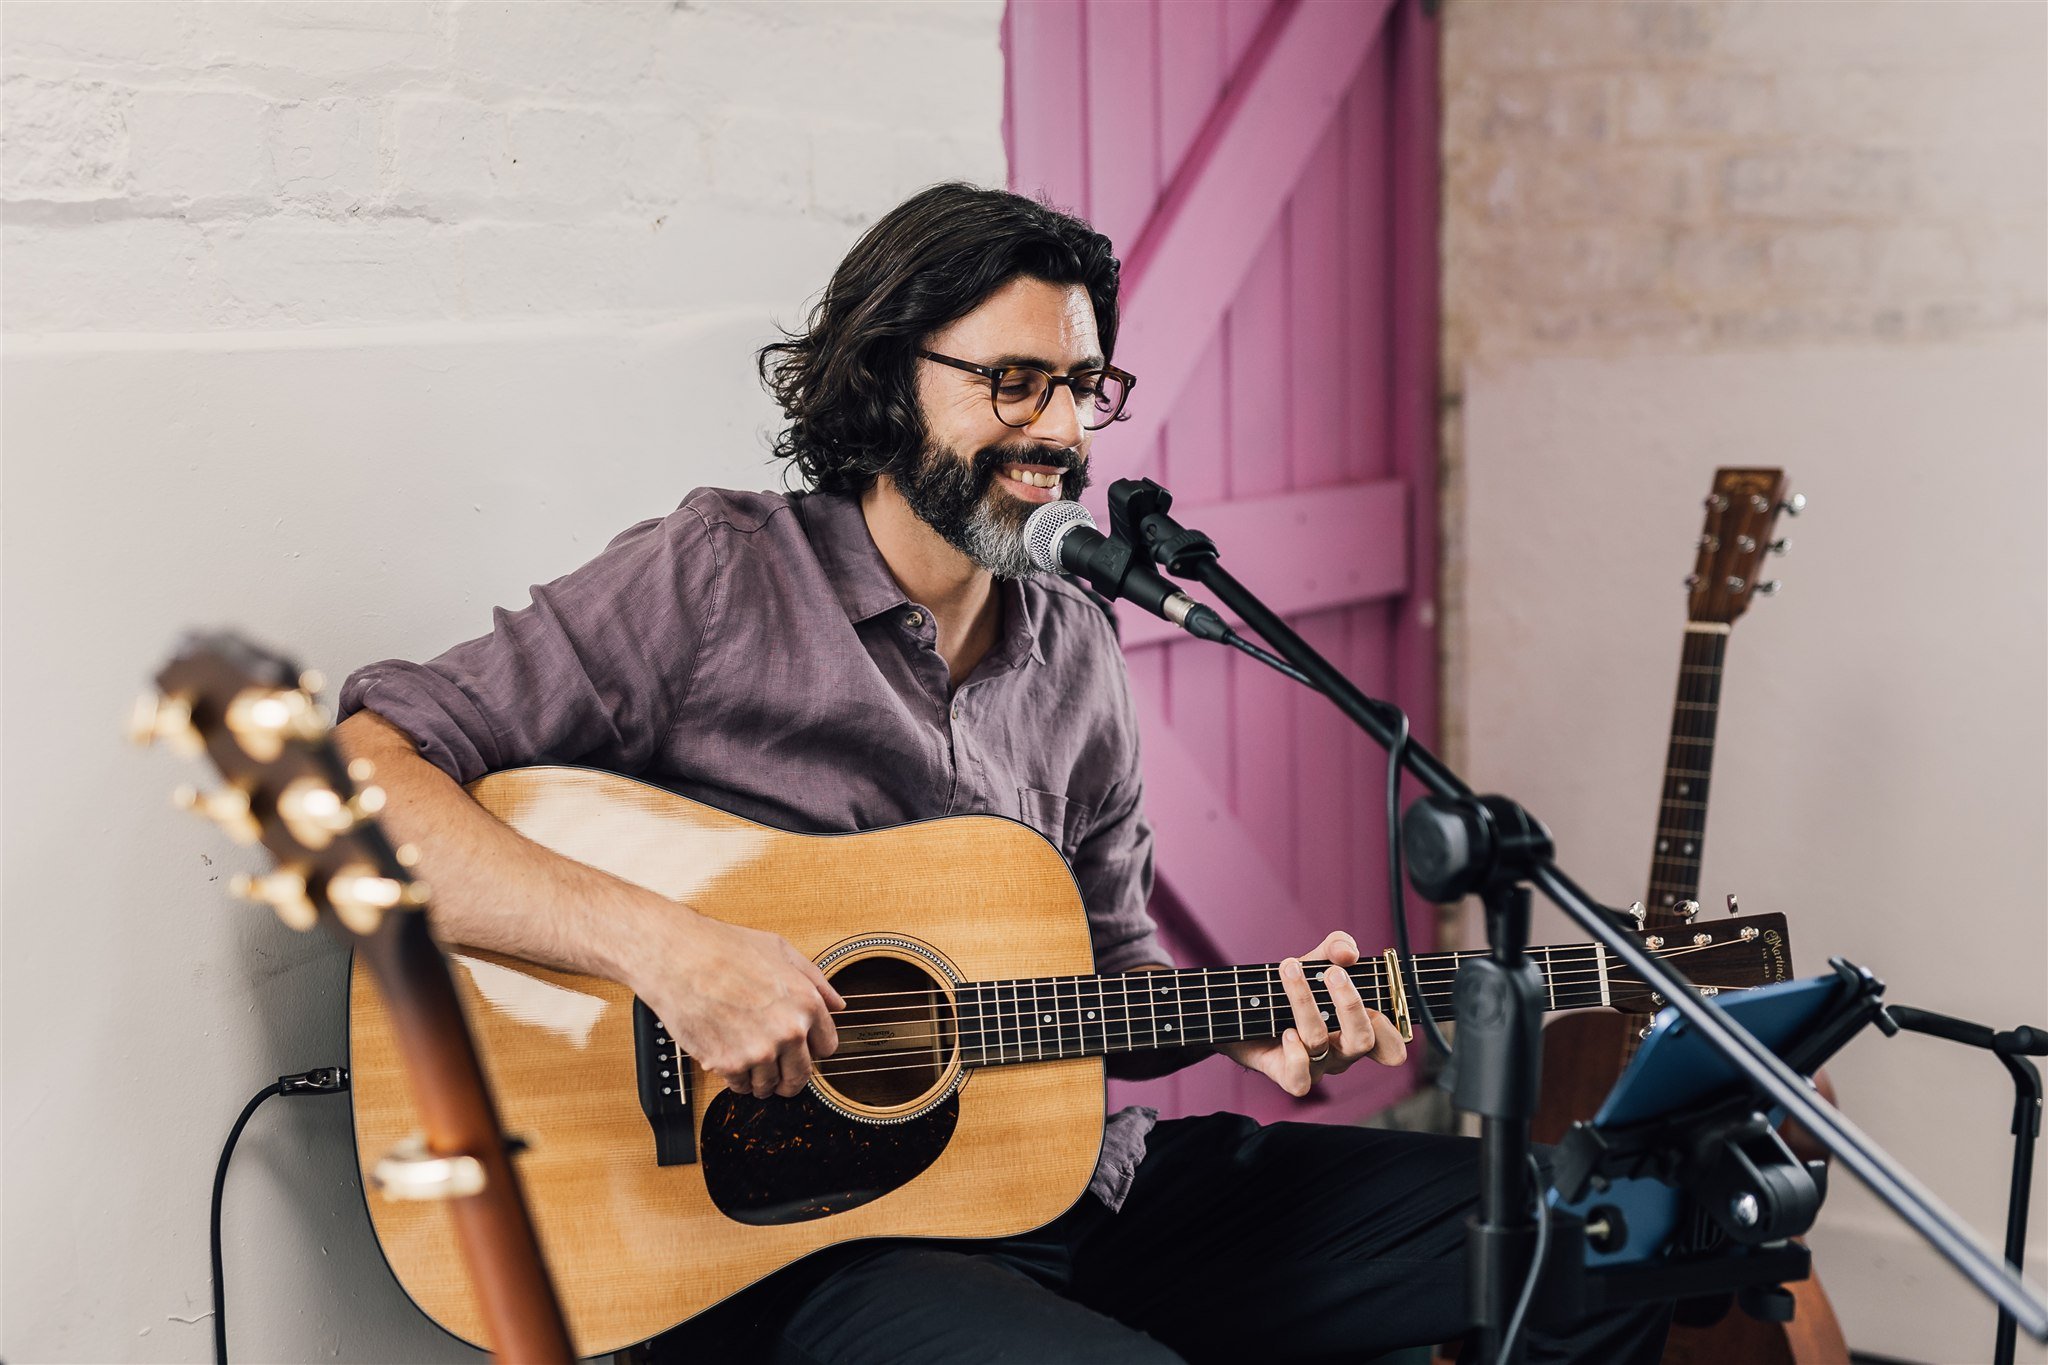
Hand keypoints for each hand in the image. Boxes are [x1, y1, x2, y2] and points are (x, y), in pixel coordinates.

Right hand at [636, 909, 842, 1099]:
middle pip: (801, 1076)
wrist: (678, 958)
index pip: (827, 1048)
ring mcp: (759, 1051)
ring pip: (769, 1086)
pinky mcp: (728, 1064)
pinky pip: (740, 1087)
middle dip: (791, 1077)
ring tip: (747, 1059)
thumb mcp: (780, 951)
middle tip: (778, 1072)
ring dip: (761, 1079)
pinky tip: (728, 1058)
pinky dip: (736, 1078)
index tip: (800, 1049)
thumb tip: (838, 1005)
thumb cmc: (725, 948)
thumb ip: (815, 980)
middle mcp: (788, 1031)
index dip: (813, 1049)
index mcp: (806, 1004)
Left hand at [1217, 930, 1406, 1096]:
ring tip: (1289, 969)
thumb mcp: (1316, 960)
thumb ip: (1337, 947)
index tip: (1374, 997)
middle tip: (1332, 973)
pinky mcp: (1285, 1073)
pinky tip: (1284, 1030)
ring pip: (1320, 1042)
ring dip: (1304, 1001)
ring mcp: (1315, 1065)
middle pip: (1363, 1040)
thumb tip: (1347, 953)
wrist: (1242, 1012)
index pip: (1391, 1046)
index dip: (1392, 1030)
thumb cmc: (1291, 989)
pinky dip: (1294, 1053)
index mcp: (1357, 1030)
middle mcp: (1341, 1052)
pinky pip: (1300, 1079)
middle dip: (1350, 1003)